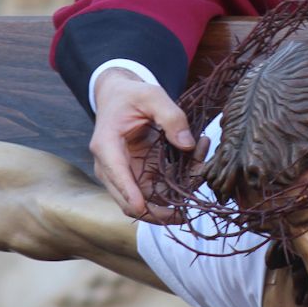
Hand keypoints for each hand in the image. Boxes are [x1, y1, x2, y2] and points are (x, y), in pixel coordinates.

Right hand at [89, 69, 194, 222]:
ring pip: (148, 202)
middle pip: (128, 202)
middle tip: (186, 211)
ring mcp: (124, 175)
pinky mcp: (138, 177)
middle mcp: (111, 167)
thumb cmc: (132, 95)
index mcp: (107, 146)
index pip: (116, 174)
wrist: (119, 98)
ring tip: (201, 168)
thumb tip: (188, 144)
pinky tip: (196, 162)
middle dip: (159, 210)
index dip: (128, 193)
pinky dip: (178, 185)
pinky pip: (158, 191)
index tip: (141, 207)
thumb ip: (171, 116)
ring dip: (175, 196)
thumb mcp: (152, 95)